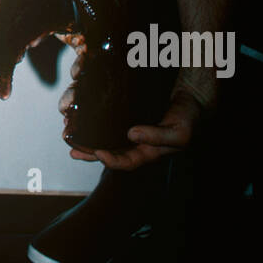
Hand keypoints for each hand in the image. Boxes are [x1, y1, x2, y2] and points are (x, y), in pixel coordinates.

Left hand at [59, 56, 216, 170]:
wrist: (192, 99)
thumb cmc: (188, 120)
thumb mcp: (179, 133)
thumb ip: (157, 137)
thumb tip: (131, 134)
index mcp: (148, 153)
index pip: (126, 162)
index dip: (110, 160)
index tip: (97, 153)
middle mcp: (136, 143)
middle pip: (108, 151)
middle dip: (89, 152)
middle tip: (71, 148)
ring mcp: (131, 129)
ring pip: (105, 137)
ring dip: (88, 136)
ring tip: (71, 132)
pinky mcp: (127, 113)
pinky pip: (108, 120)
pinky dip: (95, 120)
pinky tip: (83, 115)